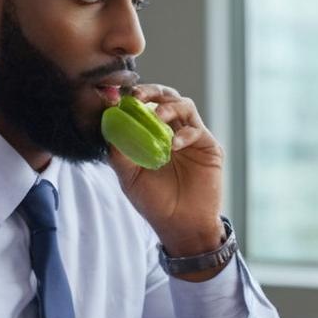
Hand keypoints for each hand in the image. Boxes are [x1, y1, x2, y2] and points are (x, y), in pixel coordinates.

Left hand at [107, 85, 224, 256]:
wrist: (181, 225)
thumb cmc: (155, 202)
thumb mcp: (129, 178)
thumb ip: (119, 153)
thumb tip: (109, 125)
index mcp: (153, 134)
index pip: (145, 106)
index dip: (133, 98)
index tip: (118, 97)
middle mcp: (173, 131)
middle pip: (166, 97)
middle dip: (152, 92)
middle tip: (138, 96)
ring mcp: (192, 137)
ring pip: (183, 105)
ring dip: (168, 107)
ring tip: (156, 118)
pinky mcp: (208, 147)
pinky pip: (196, 130)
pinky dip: (183, 134)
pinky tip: (172, 146)